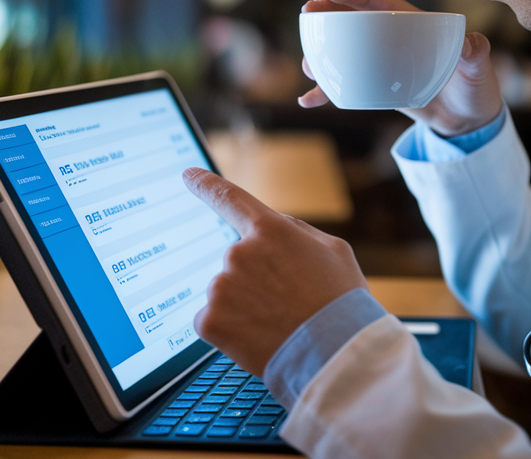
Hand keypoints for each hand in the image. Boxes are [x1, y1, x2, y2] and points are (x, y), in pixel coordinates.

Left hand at [182, 167, 368, 376]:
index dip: (205, 184)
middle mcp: (239, 252)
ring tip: (279, 323)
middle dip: (256, 280)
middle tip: (288, 302)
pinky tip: (258, 337)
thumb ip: (297, 232)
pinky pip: (213, 320)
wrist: (335, 356)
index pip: (229, 198)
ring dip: (245, 306)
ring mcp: (221, 286)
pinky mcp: (210, 320)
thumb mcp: (335, 252)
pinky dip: (231, 330)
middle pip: (238, 261)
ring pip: (226, 293)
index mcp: (270, 230)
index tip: (188, 174)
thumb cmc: (341, 303)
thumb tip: (274, 227)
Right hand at [300, 0, 503, 135]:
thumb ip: (476, 52)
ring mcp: (379, 62)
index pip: (378, 1)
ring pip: (342, 51)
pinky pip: (344, 86)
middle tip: (306, 14)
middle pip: (351, 19)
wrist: (468, 118)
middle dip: (325, 14)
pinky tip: (307, 100)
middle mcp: (390, 37)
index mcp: (410, 22)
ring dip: (320, 55)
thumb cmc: (475, 84)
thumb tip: (470, 43)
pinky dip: (326, 92)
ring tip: (308, 65)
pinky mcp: (374, 86)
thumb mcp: (479, 66)